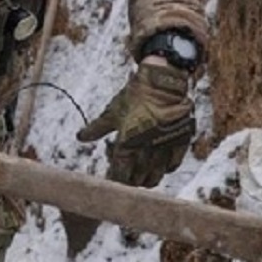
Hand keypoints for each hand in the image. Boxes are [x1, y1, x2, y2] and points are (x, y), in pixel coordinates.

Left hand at [77, 56, 194, 187]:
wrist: (163, 80)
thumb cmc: (135, 95)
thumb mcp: (113, 111)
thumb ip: (97, 128)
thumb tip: (80, 138)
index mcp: (128, 142)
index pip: (120, 172)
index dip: (116, 179)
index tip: (113, 178)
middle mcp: (146, 147)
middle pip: (139, 177)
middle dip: (132, 181)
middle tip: (129, 179)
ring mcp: (165, 145)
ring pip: (156, 174)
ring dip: (149, 178)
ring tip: (144, 178)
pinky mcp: (181, 140)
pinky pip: (173, 163)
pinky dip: (167, 168)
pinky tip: (162, 166)